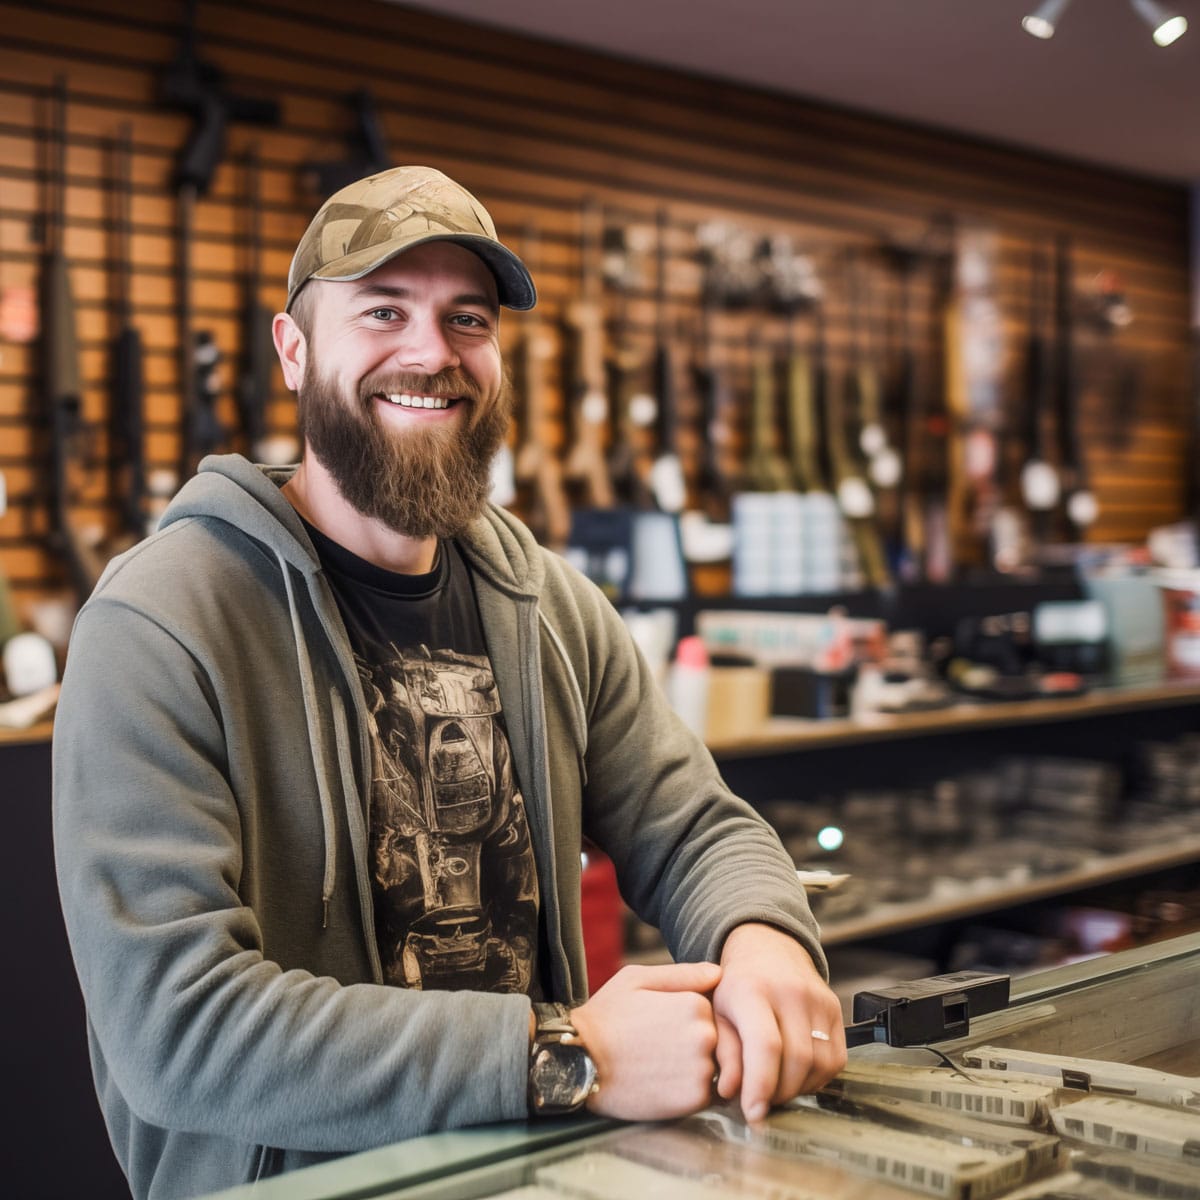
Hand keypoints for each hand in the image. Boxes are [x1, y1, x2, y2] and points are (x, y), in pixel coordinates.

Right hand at [569, 961, 721, 1120]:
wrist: (577, 1062)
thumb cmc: (605, 1017)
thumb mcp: (637, 979)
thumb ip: (682, 974)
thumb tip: (718, 973)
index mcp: (695, 1003)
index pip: (711, 1010)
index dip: (687, 1018)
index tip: (663, 1025)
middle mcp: (705, 1035)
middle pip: (716, 1039)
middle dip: (693, 1043)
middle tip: (660, 1047)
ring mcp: (701, 1069)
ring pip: (713, 1067)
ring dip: (693, 1067)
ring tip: (659, 1065)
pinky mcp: (694, 1100)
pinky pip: (706, 1094)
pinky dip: (688, 1091)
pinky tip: (660, 1083)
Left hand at [712, 923, 845, 1122]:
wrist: (766, 949)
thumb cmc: (735, 986)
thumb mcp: (716, 1012)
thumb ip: (723, 1052)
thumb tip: (730, 1091)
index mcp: (752, 990)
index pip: (765, 1044)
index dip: (761, 1085)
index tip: (753, 1113)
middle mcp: (790, 992)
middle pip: (796, 1060)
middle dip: (778, 1093)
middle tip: (761, 1101)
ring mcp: (818, 999)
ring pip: (819, 1064)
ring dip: (798, 1088)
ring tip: (776, 1086)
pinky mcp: (835, 1009)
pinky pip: (835, 1060)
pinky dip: (816, 1079)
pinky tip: (796, 1075)